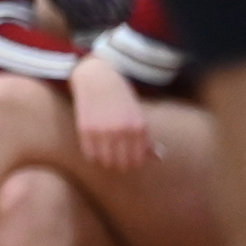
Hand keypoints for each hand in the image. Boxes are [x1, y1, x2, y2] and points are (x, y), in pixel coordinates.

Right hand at [68, 52, 155, 172]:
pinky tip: (96, 150)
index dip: (134, 163)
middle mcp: (122, 131)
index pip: (139, 159)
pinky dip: (94, 156)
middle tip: (118, 161)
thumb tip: (159, 158)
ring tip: (107, 156)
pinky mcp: (86, 130)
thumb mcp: (138, 117)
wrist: (98, 79)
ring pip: (106, 162)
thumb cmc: (122, 99)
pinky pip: (91, 155)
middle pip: (122, 163)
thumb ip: (147, 138)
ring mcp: (103, 131)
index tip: (130, 161)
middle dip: (121, 165)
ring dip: (107, 162)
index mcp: (139, 127)